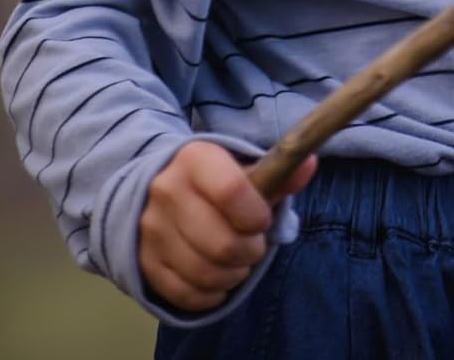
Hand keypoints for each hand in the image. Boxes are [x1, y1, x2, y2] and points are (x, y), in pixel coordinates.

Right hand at [138, 140, 316, 311]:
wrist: (154, 187)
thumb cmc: (212, 177)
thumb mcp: (241, 166)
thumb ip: (277, 171)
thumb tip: (310, 164)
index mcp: (194, 159)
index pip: (231, 191)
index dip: (256, 215)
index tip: (262, 219)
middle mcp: (166, 192)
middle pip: (222, 243)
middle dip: (250, 251)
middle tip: (253, 245)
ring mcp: (150, 231)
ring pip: (205, 273)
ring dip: (233, 275)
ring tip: (238, 261)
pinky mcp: (144, 263)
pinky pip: (186, 294)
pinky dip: (211, 294)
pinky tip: (218, 279)